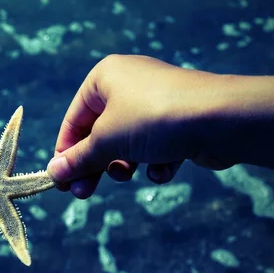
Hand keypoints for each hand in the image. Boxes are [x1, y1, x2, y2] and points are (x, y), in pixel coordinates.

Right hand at [47, 54, 233, 198]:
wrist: (220, 119)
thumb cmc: (153, 119)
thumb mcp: (107, 141)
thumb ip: (79, 159)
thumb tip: (53, 173)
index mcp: (105, 78)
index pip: (75, 120)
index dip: (65, 152)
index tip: (60, 181)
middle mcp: (129, 85)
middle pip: (100, 134)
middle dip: (93, 165)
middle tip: (82, 193)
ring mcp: (155, 103)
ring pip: (127, 143)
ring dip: (123, 164)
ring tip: (126, 175)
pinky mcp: (178, 122)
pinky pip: (155, 146)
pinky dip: (155, 161)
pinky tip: (163, 167)